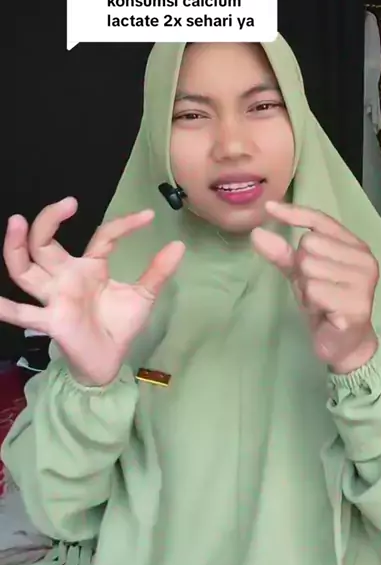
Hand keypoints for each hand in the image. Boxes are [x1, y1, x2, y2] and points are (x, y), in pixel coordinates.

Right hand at [1, 198, 184, 385]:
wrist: (109, 362)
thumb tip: (179, 244)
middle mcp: (65, 277)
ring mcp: (54, 297)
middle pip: (45, 243)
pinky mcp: (51, 320)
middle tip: (67, 203)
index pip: (102, 237)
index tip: (148, 216)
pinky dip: (6, 309)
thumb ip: (157, 271)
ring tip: (17, 222)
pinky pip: (24, 314)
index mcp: (89, 267)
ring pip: (25, 268)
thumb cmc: (118, 326)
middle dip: (49, 219)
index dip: (124, 225)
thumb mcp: (143, 296)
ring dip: (17, 246)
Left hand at [251, 201, 378, 373]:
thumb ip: (282, 253)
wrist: (342, 344)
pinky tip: (323, 312)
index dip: (294, 213)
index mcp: (355, 245)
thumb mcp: (300, 274)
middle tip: (314, 288)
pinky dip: (311, 302)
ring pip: (309, 267)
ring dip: (306, 287)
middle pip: (309, 244)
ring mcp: (362, 281)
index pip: (321, 220)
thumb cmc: (325, 303)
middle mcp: (364, 258)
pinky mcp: (356, 304)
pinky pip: (314, 290)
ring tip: (319, 301)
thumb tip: (257, 232)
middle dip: (302, 268)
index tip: (269, 208)